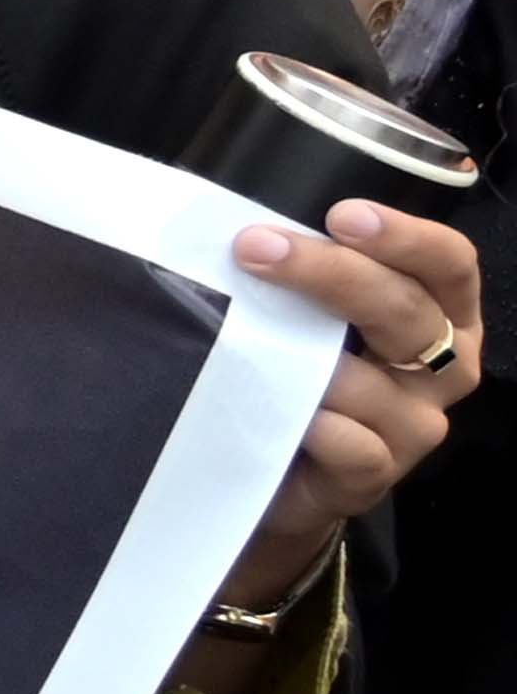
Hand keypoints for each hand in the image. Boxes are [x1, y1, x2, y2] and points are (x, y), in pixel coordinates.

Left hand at [210, 197, 483, 630]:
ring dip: (304, 357)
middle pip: (407, 311)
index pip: (450, 264)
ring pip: (372, 382)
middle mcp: (441, 368)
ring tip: (245, 338)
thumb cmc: (299, 370)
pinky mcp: (374, 478)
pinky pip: (354, 445)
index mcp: (439, 314)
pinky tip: (288, 413)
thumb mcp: (311, 313)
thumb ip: (303, 271)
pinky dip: (319, 425)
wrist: (277, 472)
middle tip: (256, 247)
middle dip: (333, 274)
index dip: (405, 237)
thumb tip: (247, 224)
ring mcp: (413, 427)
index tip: (342, 215)